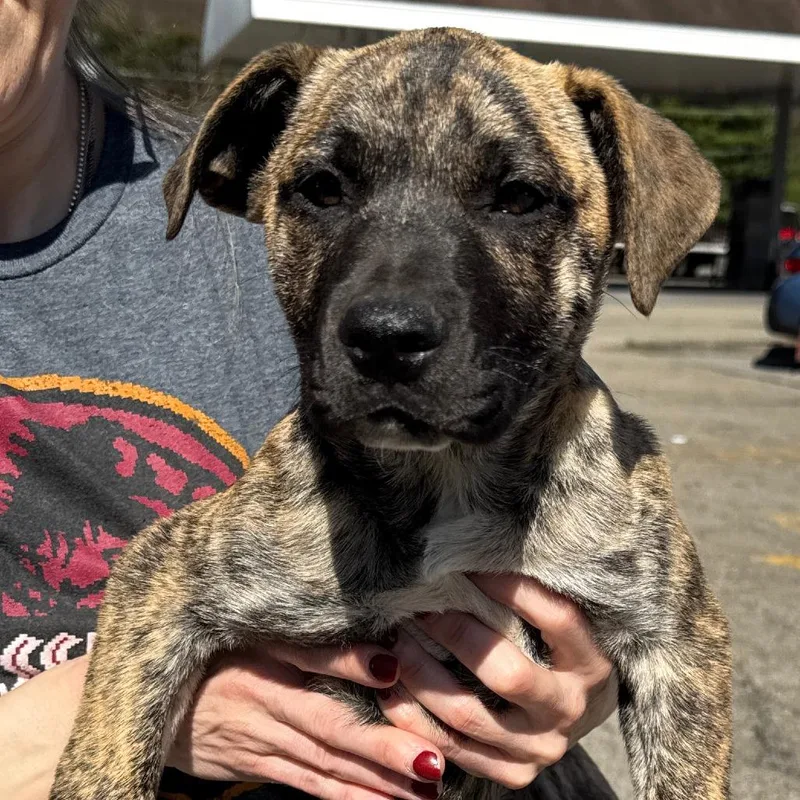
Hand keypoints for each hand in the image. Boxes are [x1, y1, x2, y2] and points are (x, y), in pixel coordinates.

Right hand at [167, 642, 445, 799]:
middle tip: (431, 760)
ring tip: (425, 789)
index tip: (395, 666)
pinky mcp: (255, 764)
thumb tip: (365, 630)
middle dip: (380, 746)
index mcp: (260, 655)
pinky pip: (306, 783)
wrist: (147, 698)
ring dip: (372, 780)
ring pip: (323, 763)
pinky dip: (344, 796)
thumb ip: (302, 632)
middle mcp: (262, 700)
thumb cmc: (210, 652)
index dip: (351, 663)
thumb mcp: (247, 631)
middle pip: (328, 724)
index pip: (311, 656)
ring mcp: (259, 739)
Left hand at [378, 575, 616, 790]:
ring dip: (422, 675)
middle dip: (455, 635)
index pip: (556, 619)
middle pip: (507, 674)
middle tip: (420, 608)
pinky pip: (451, 750)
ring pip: (468, 715)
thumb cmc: (559, 652)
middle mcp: (568, 710)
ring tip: (396, 642)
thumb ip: (530, 600)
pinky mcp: (512, 773)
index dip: (511, 589)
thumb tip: (471, 554)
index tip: (466, 565)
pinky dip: (414, 718)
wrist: (579, 715)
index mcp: (590, 665)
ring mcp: (540, 748)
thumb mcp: (562, 627)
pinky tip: (391, 688)